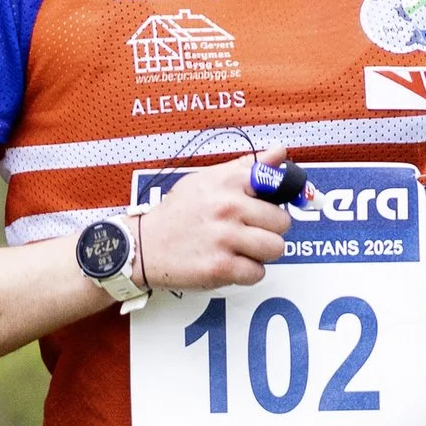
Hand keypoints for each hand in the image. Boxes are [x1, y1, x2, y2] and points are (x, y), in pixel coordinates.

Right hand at [134, 155, 291, 291]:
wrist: (143, 245)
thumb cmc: (178, 213)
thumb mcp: (207, 179)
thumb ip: (246, 167)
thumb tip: (279, 152)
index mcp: (227, 182)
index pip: (276, 185)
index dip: (275, 199)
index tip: (265, 206)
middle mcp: (228, 207)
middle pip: (282, 222)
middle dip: (269, 229)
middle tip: (248, 231)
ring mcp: (225, 238)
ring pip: (275, 248)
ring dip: (261, 253)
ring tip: (240, 248)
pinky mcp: (220, 267)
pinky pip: (257, 273)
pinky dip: (247, 273)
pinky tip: (230, 263)